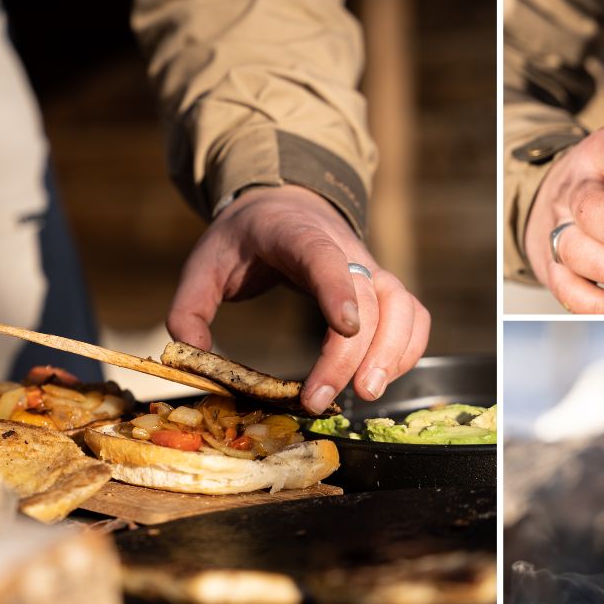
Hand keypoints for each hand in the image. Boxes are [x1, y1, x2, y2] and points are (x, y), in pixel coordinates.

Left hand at [168, 185, 429, 413]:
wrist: (285, 204)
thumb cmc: (245, 238)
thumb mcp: (204, 263)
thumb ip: (190, 307)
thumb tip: (192, 353)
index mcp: (298, 236)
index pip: (328, 260)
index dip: (339, 293)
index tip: (344, 330)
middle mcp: (346, 251)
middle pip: (369, 299)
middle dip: (353, 354)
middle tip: (320, 399)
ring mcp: (371, 269)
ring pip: (403, 307)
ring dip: (393, 354)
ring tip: (365, 395)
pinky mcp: (384, 289)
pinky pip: (413, 318)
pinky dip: (407, 351)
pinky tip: (379, 380)